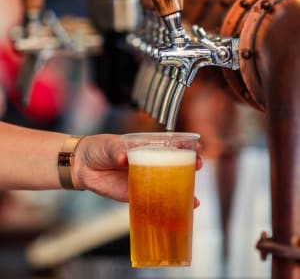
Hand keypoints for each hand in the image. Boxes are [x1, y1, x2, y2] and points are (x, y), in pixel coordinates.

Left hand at [74, 134, 202, 205]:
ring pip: (168, 185)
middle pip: (174, 165)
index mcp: (146, 146)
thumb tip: (125, 158)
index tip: (197, 147)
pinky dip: (165, 206)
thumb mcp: (111, 145)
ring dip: (183, 191)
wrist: (83, 166)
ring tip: (194, 198)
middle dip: (189, 167)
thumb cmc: (99, 148)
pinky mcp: (136, 194)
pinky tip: (177, 211)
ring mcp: (144, 178)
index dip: (185, 147)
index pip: (170, 145)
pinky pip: (153, 200)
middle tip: (197, 167)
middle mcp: (149, 162)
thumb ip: (119, 151)